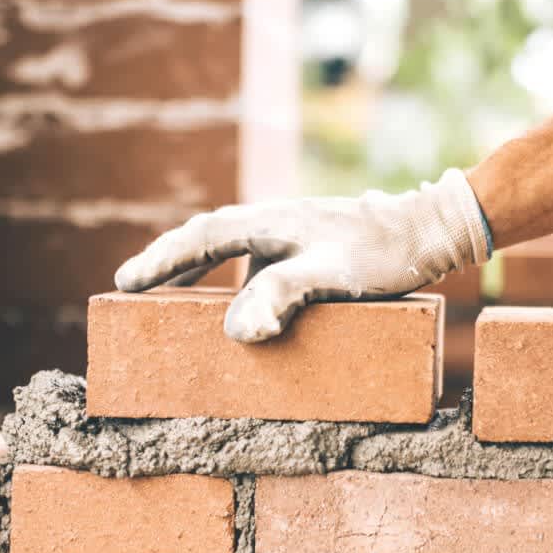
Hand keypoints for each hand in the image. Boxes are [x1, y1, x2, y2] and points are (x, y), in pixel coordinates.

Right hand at [114, 168, 491, 341]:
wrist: (428, 231)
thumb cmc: (381, 254)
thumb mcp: (330, 275)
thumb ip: (282, 296)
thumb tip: (238, 332)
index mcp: (268, 221)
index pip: (199, 238)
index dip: (160, 261)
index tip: (124, 282)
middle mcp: (272, 221)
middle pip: (205, 235)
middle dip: (168, 260)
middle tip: (131, 285)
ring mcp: (289, 232)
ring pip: (227, 244)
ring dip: (196, 266)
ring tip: (167, 292)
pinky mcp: (306, 246)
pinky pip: (252, 258)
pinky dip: (230, 275)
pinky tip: (237, 301)